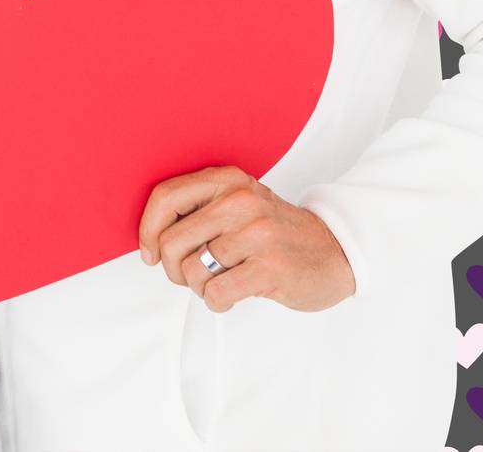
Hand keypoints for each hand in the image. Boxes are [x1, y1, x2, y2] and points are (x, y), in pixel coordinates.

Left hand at [136, 165, 355, 312]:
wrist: (335, 251)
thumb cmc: (274, 233)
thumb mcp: (239, 204)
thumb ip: (198, 209)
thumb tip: (148, 239)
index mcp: (227, 180)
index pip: (165, 198)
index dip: (147, 230)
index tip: (150, 254)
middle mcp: (240, 200)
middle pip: (170, 241)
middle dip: (173, 269)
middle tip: (193, 275)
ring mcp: (256, 233)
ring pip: (191, 271)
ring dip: (199, 287)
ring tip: (220, 281)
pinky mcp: (270, 267)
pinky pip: (215, 293)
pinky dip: (217, 301)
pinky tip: (233, 294)